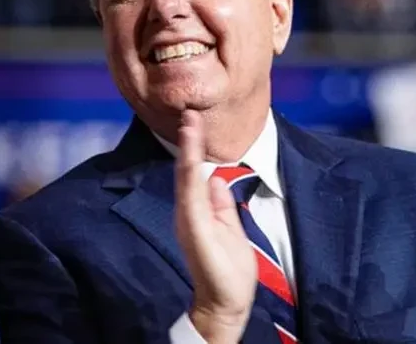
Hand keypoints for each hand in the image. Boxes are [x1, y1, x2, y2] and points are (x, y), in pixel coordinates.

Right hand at [174, 111, 255, 343]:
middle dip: (188, 140)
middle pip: (186, 168)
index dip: (195, 147)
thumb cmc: (228, 270)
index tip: (196, 121)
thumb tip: (216, 177)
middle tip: (189, 113)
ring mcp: (189, 218)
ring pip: (186, 176)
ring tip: (189, 124)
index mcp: (198, 210)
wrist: (226, 302)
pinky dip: (189, 172)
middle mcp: (189, 210)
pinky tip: (191, 154)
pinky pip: (190, 195)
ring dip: (188, 149)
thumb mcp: (230, 227)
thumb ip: (221, 203)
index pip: (195, 171)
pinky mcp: (194, 227)